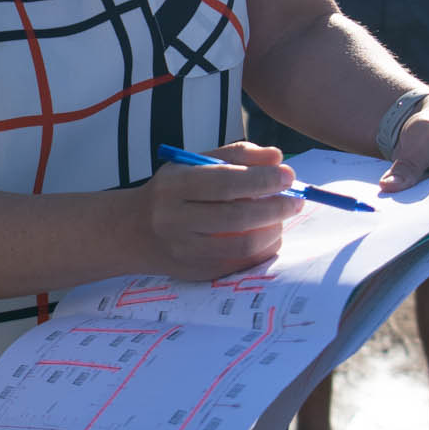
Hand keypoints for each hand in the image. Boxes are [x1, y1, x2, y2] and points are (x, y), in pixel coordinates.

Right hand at [140, 142, 301, 279]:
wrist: (132, 232)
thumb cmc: (171, 192)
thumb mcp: (193, 164)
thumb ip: (235, 155)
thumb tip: (277, 157)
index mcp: (174, 186)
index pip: (226, 182)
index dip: (262, 179)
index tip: (289, 175)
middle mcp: (174, 221)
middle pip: (237, 218)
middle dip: (275, 208)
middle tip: (296, 200)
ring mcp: (185, 252)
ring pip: (242, 246)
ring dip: (272, 231)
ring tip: (282, 217)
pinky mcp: (195, 273)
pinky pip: (239, 265)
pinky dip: (262, 250)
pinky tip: (268, 235)